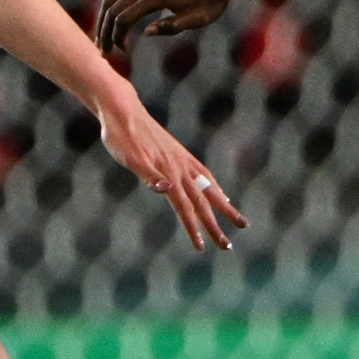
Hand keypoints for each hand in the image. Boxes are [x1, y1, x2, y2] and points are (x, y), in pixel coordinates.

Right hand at [96, 0, 233, 56]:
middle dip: (104, 31)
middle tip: (103, 50)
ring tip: (103, 35)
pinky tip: (110, 11)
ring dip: (104, 16)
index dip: (116, 38)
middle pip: (112, 8)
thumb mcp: (198, 19)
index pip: (123, 20)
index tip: (121, 53)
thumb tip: (145, 32)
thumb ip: (171, 27)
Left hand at [97, 93, 249, 250]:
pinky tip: (219, 193)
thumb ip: (149, 175)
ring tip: (237, 219)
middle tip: (227, 246)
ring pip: (208, 189)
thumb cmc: (121, 136)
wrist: (123, 110)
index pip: (185, 208)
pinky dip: (215, 188)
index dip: (194, 228)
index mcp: (169, 174)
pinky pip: (204, 175)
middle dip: (215, 226)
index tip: (201, 247)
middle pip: (202, 203)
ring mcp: (183, 161)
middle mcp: (181, 169)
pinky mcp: (181, 154)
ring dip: (223, 207)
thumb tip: (166, 190)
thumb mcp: (129, 158)